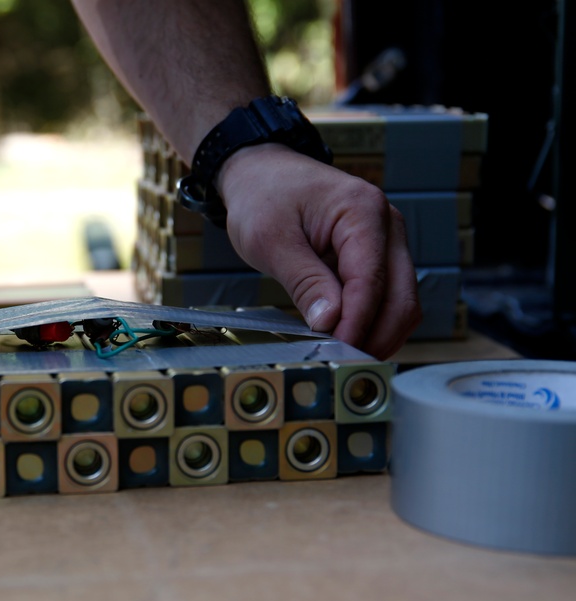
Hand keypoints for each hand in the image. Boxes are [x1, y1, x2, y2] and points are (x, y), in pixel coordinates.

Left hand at [217, 143, 421, 358]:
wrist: (260, 173)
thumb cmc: (263, 197)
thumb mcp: (271, 239)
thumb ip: (305, 281)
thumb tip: (332, 322)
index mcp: (363, 211)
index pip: (371, 280)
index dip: (357, 323)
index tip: (338, 352)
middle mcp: (386, 225)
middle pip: (401, 297)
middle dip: (376, 336)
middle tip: (344, 366)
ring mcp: (386, 242)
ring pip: (401, 302)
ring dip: (378, 334)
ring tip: (344, 358)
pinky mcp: (377, 257)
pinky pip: (386, 298)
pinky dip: (371, 323)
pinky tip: (346, 340)